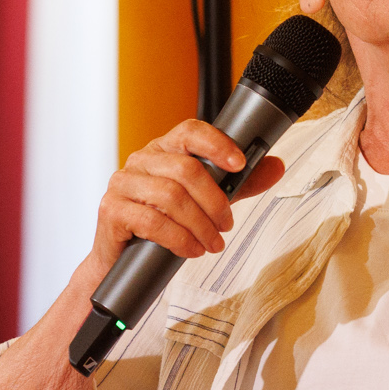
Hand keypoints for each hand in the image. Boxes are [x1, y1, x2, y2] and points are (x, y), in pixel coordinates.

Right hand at [88, 120, 283, 273]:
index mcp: (165, 149)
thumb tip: (276, 166)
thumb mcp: (206, 201)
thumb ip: (238, 184)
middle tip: (227, 224)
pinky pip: (151, 221)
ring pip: (170, 196)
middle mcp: (141, 160)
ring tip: (213, 243)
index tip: (240, 164)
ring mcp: (123, 183)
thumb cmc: (165, 223)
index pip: (190, 131)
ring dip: (200, 225)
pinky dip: (179, 238)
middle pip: (186, 170)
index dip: (217, 144)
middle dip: (215, 201)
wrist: (124, 258)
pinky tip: (191, 249)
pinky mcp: (112, 210)